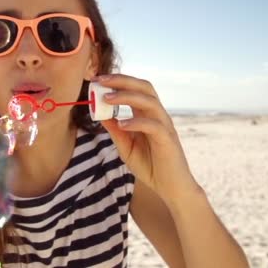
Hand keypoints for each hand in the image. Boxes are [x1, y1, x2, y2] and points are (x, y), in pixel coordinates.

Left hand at [94, 73, 199, 202]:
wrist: (171, 188)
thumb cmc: (150, 166)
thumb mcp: (126, 147)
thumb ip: (115, 131)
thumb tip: (99, 115)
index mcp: (147, 115)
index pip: (135, 89)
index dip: (117, 81)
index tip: (96, 80)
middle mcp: (158, 115)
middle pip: (144, 87)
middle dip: (122, 81)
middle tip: (100, 81)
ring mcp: (164, 126)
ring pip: (149, 101)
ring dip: (127, 96)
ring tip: (107, 98)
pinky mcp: (168, 140)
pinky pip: (153, 126)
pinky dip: (136, 122)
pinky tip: (121, 124)